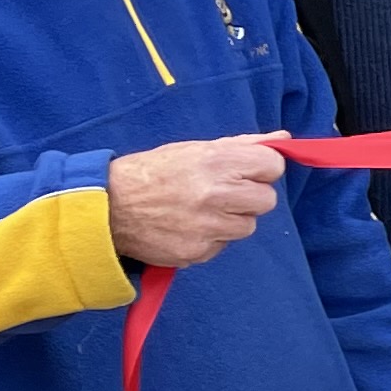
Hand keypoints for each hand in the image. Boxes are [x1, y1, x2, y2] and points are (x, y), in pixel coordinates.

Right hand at [105, 137, 286, 267]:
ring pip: (247, 226)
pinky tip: (187, 226)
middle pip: (267, 200)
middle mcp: (216, 194)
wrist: (107, 207)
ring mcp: (208, 226)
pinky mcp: (198, 252)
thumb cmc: (152, 172)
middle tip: (222, 192)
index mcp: (217, 161)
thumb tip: (283, 139)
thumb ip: (242, 145)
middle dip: (249, 196)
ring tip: (200, 210)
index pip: (272, 166)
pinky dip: (210, 238)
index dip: (260, 168)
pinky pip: (222, 245)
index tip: (245, 171)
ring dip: (231, 219)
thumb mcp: (195, 149)